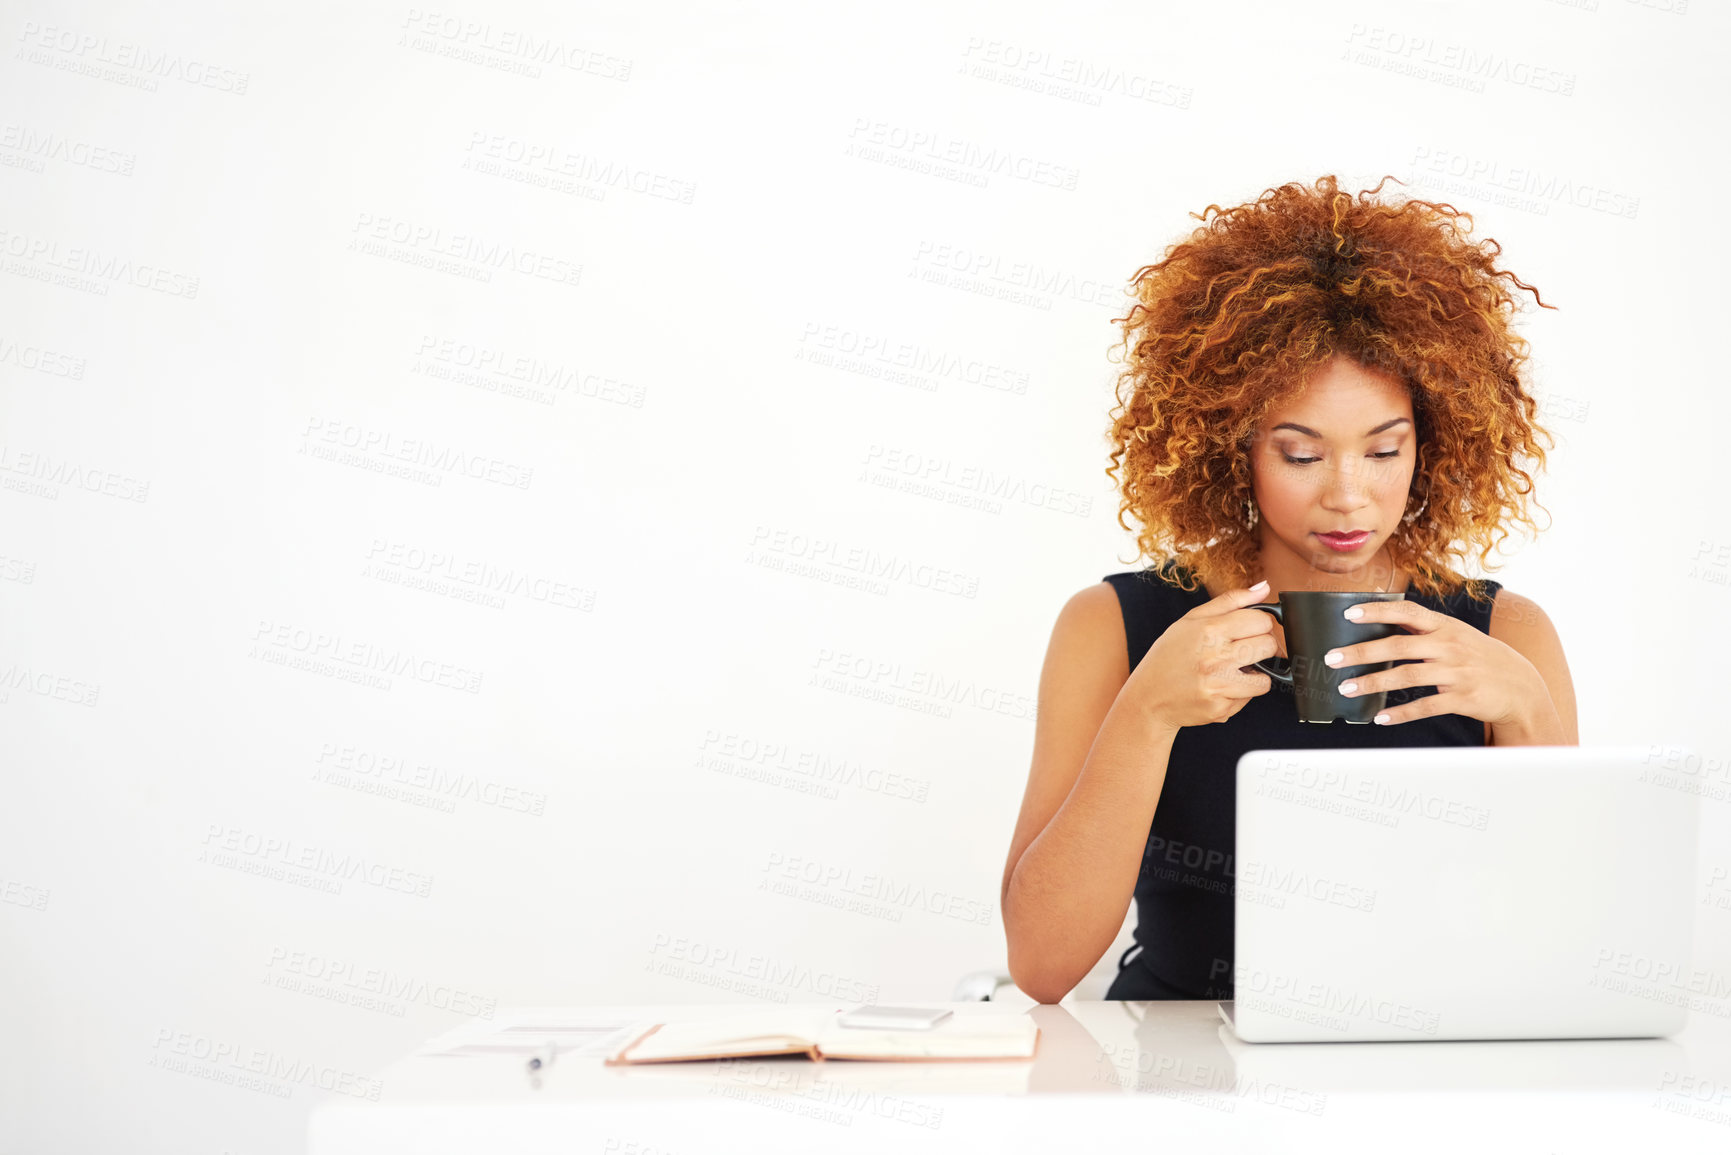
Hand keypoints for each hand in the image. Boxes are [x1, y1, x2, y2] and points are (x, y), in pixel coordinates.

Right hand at [1130, 580, 1280, 731]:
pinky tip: (1220, 688)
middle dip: (1262, 647)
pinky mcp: (1221, 708)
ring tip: (1232, 671)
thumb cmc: (1169, 657)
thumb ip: (1230, 601)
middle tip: (1243, 651)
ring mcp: (1219, 685)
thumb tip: (1264, 588)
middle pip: (1269, 646)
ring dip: (1253, 675)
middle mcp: (1215, 658)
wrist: (1149, 698)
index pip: (1261, 620)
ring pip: (1265, 678)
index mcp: (1209, 630)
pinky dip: (1239, 693)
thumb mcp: (1190, 620)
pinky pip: (1248, 698)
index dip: (1260, 624)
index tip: (1251, 630)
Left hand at [1324, 599, 1548, 728]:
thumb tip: (1384, 619)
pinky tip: (1380, 717)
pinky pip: (1425, 706)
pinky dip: (1401, 713)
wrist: (1521, 687)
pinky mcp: (1462, 698)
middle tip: (1332, 658)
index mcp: (1446, 626)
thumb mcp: (1458, 634)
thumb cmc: (1481, 658)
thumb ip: (1425, 628)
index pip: (1408, 611)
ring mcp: (1456, 673)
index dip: (1378, 611)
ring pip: (1406, 676)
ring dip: (1373, 683)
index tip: (1349, 613)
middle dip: (1362, 652)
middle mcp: (1449, 646)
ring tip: (1347, 688)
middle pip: (1399, 645)